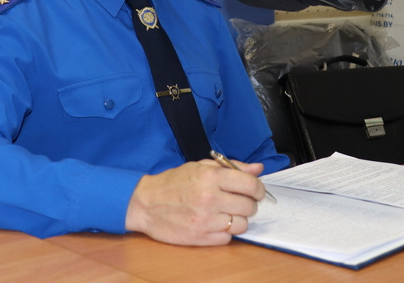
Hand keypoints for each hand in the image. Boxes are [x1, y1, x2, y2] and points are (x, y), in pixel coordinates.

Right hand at [124, 159, 265, 245]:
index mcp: (211, 177)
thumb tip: (258, 168)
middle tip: (237, 201)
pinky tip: (214, 222)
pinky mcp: (200, 237)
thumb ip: (231, 166)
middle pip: (249, 206)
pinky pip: (227, 238)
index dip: (258, 188)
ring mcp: (205, 220)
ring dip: (237, 219)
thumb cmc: (173, 182)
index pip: (251, 185)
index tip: (255, 191)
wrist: (145, 203)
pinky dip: (224, 231)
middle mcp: (210, 198)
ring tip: (225, 212)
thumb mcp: (200, 166)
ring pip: (242, 224)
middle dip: (248, 204)